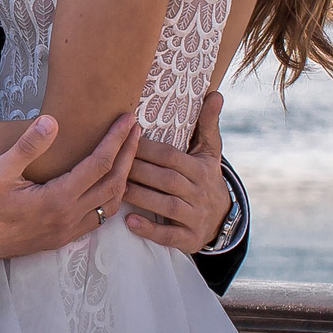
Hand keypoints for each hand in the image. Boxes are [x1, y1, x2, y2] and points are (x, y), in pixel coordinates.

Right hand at [0, 113, 138, 263]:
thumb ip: (28, 146)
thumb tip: (52, 121)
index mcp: (58, 198)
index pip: (99, 163)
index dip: (117, 139)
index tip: (128, 120)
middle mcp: (70, 216)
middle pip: (114, 182)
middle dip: (129, 154)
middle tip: (137, 130)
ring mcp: (69, 230)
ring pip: (111, 203)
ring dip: (125, 176)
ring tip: (130, 153)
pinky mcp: (65, 237)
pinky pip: (100, 217)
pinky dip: (112, 197)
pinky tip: (111, 184)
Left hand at [124, 89, 231, 252]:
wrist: (222, 218)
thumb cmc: (205, 177)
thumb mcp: (210, 152)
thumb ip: (208, 124)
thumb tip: (215, 93)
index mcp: (199, 169)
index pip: (171, 156)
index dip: (148, 148)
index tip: (125, 139)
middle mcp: (199, 192)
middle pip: (166, 180)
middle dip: (138, 171)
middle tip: (111, 163)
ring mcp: (195, 217)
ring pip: (165, 206)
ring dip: (140, 197)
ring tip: (116, 188)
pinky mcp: (190, 238)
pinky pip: (169, 235)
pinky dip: (150, 230)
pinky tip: (129, 222)